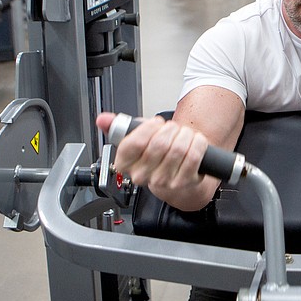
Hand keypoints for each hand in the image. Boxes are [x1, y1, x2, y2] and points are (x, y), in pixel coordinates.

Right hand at [96, 112, 212, 209]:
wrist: (175, 176)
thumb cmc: (155, 155)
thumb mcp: (136, 137)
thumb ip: (118, 126)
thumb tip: (103, 119)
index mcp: (125, 165)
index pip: (133, 143)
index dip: (148, 128)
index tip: (156, 123)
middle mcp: (142, 176)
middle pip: (160, 144)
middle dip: (170, 129)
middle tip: (172, 129)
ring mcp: (163, 181)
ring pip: (179, 148)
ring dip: (186, 135)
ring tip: (184, 134)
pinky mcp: (183, 182)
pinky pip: (193, 156)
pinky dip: (198, 143)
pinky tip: (194, 142)